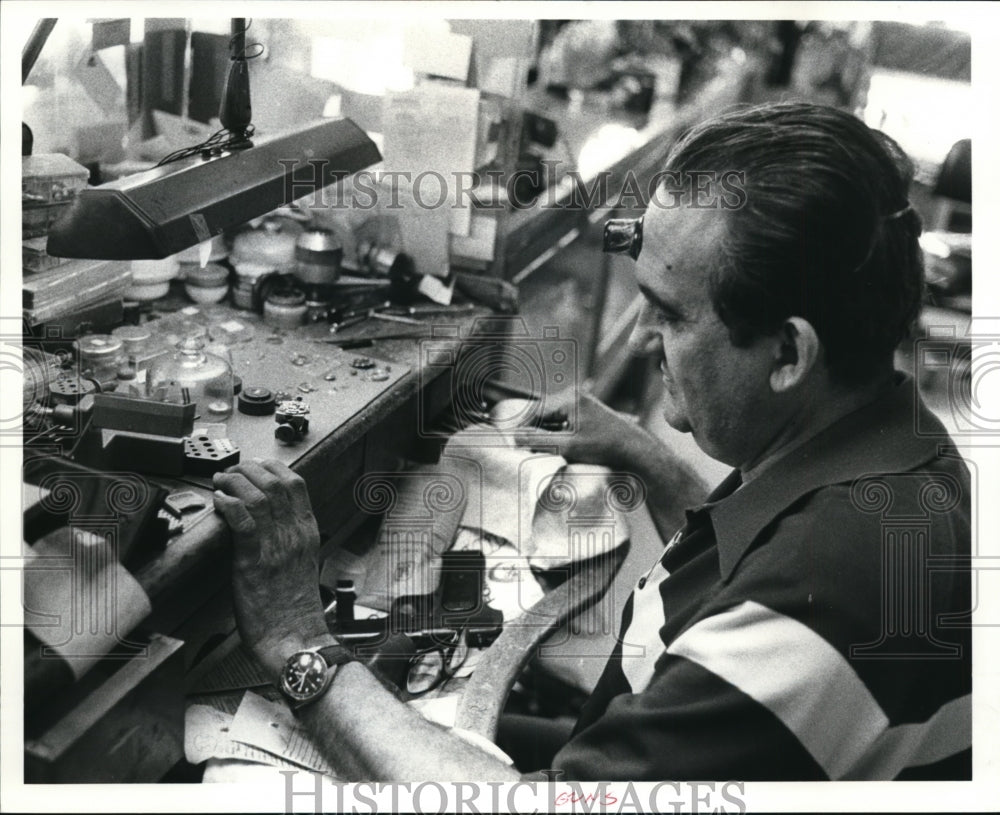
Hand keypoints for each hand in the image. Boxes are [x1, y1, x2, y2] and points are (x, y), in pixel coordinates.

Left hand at [213, 459, 329, 680]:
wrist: (294, 638)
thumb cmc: (294, 608)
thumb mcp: (300, 563)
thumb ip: (288, 540)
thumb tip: (266, 523)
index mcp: (306, 533)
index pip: (295, 484)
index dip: (271, 468)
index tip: (253, 466)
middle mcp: (294, 534)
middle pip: (275, 483)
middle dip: (248, 469)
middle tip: (231, 471)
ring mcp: (276, 547)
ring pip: (258, 497)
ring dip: (235, 482)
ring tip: (221, 482)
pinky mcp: (255, 563)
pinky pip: (243, 523)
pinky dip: (229, 505)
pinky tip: (219, 500)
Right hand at [512, 390, 646, 467]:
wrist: (634, 449)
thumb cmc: (604, 446)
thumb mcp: (567, 446)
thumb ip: (539, 441)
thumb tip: (514, 437)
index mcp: (569, 398)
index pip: (535, 411)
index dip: (522, 428)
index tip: (513, 443)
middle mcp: (574, 396)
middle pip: (543, 413)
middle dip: (534, 431)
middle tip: (525, 449)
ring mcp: (582, 403)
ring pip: (552, 418)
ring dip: (545, 433)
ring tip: (540, 450)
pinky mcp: (587, 412)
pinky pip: (563, 420)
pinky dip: (556, 433)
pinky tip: (555, 447)